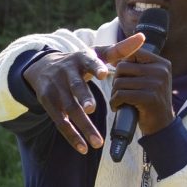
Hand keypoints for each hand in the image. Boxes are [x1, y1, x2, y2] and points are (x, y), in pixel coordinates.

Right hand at [23, 40, 139, 153]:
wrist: (43, 67)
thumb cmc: (79, 62)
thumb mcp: (95, 53)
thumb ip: (119, 50)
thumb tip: (143, 38)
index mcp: (80, 58)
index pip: (88, 61)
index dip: (95, 67)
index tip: (105, 73)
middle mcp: (65, 73)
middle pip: (75, 87)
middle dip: (83, 97)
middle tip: (94, 108)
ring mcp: (55, 89)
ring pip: (69, 109)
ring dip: (83, 126)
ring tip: (97, 142)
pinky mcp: (49, 104)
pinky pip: (60, 122)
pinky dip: (72, 136)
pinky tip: (84, 148)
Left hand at [103, 33, 176, 140]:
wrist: (162, 126)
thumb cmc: (149, 101)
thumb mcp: (150, 79)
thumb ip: (138, 66)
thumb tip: (115, 54)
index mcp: (162, 63)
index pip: (133, 53)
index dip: (121, 63)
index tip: (121, 76)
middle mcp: (161, 71)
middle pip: (122, 67)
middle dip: (116, 81)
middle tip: (120, 92)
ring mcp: (156, 84)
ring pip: (119, 82)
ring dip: (114, 94)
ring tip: (121, 101)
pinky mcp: (148, 97)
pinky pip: (120, 94)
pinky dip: (115, 102)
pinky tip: (119, 107)